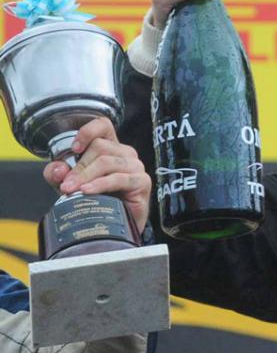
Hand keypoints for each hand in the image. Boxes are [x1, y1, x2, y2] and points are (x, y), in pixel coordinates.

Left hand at [42, 118, 150, 233]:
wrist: (115, 227)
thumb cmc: (96, 201)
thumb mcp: (69, 185)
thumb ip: (58, 175)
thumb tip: (57, 169)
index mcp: (110, 147)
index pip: (103, 125)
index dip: (88, 131)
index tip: (73, 148)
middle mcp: (125, 153)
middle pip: (100, 147)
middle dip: (79, 166)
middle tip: (66, 184)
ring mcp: (136, 167)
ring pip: (106, 161)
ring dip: (85, 176)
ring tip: (72, 190)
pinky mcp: (142, 181)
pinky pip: (119, 178)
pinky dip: (100, 184)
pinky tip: (88, 191)